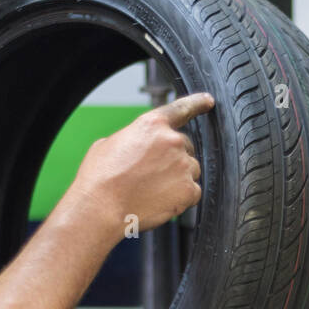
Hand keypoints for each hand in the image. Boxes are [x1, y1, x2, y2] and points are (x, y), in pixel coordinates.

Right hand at [62, 93, 215, 234]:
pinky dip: (181, 198)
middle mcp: (173, 141)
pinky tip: (160, 201)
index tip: (208, 101)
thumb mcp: (110, 143)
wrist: (101, 207)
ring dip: (177, 179)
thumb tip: (138, 147)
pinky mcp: (189, 190)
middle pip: (185, 148)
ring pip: (190, 171)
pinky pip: (193, 192)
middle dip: (172, 160)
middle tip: (150, 175)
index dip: (197, 103)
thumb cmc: (100, 177)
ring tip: (152, 189)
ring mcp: (183, 166)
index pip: (181, 109)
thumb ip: (134, 138)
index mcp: (153, 124)